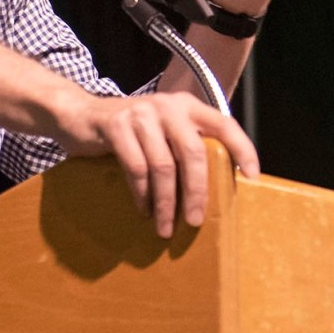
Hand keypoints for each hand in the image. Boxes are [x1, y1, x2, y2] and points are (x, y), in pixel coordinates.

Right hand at [57, 91, 260, 237]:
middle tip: (195, 221)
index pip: (224, 124)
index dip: (242, 148)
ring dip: (166, 202)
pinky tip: (145, 210)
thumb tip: (213, 186)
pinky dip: (142, 195)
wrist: (81, 116)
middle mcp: (168, 106)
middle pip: (193, 152)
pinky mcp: (117, 126)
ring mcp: (142, 114)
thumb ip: (185, 145)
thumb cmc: (130, 132)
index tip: (252, 176)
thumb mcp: (163, 131)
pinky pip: (136, 168)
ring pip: (163, 166)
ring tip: (165, 227)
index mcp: (187, 105)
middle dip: (197, 191)